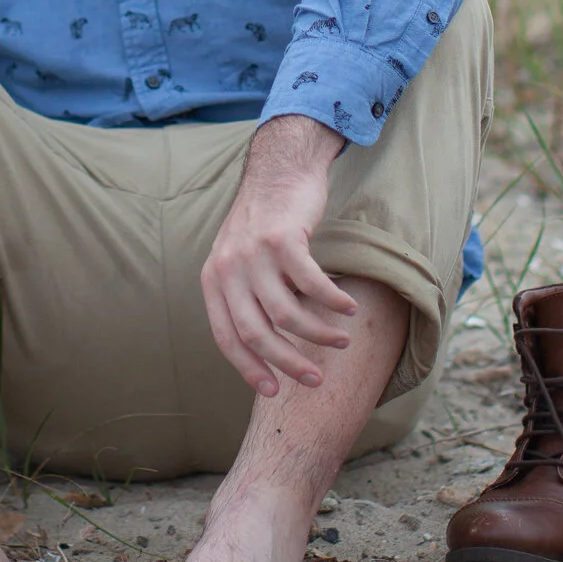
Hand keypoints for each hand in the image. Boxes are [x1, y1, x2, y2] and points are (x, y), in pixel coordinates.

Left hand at [199, 114, 355, 397]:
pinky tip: (349, 307)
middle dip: (288, 362)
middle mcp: (227, 268)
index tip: (274, 392)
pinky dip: (332, 301)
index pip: (227, 338)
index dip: (250, 369)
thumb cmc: (266, 223)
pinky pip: (311, 284)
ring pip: (287, 313)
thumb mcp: (240, 261)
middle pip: (257, 333)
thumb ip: (245, 298)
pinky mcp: (282, 238)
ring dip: (318, 334)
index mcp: (213, 280)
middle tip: (315, 379)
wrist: (278, 169)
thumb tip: (266, 352)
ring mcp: (253, 252)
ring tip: (341, 339)